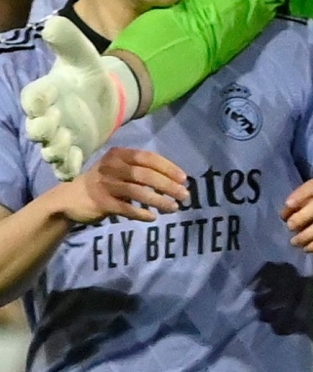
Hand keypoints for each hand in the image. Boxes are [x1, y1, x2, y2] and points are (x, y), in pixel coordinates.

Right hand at [23, 15, 128, 179]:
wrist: (105, 97)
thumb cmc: (87, 75)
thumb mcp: (83, 56)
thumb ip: (69, 41)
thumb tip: (53, 23)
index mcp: (45, 93)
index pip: (32, 98)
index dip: (35, 102)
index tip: (44, 102)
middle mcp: (47, 118)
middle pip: (35, 129)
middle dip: (42, 129)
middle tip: (57, 121)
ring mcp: (60, 137)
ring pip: (49, 150)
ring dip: (56, 150)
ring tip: (69, 141)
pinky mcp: (74, 152)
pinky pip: (65, 167)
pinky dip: (68, 168)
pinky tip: (76, 166)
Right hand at [51, 146, 186, 222]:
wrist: (69, 200)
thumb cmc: (104, 183)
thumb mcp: (120, 170)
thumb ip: (142, 172)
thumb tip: (175, 182)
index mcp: (118, 154)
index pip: (148, 158)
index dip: (168, 167)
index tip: (184, 179)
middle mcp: (110, 166)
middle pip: (144, 174)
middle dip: (168, 185)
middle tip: (185, 195)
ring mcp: (104, 184)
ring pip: (137, 191)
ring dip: (159, 200)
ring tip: (174, 208)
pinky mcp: (100, 202)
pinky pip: (126, 208)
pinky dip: (141, 213)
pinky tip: (153, 217)